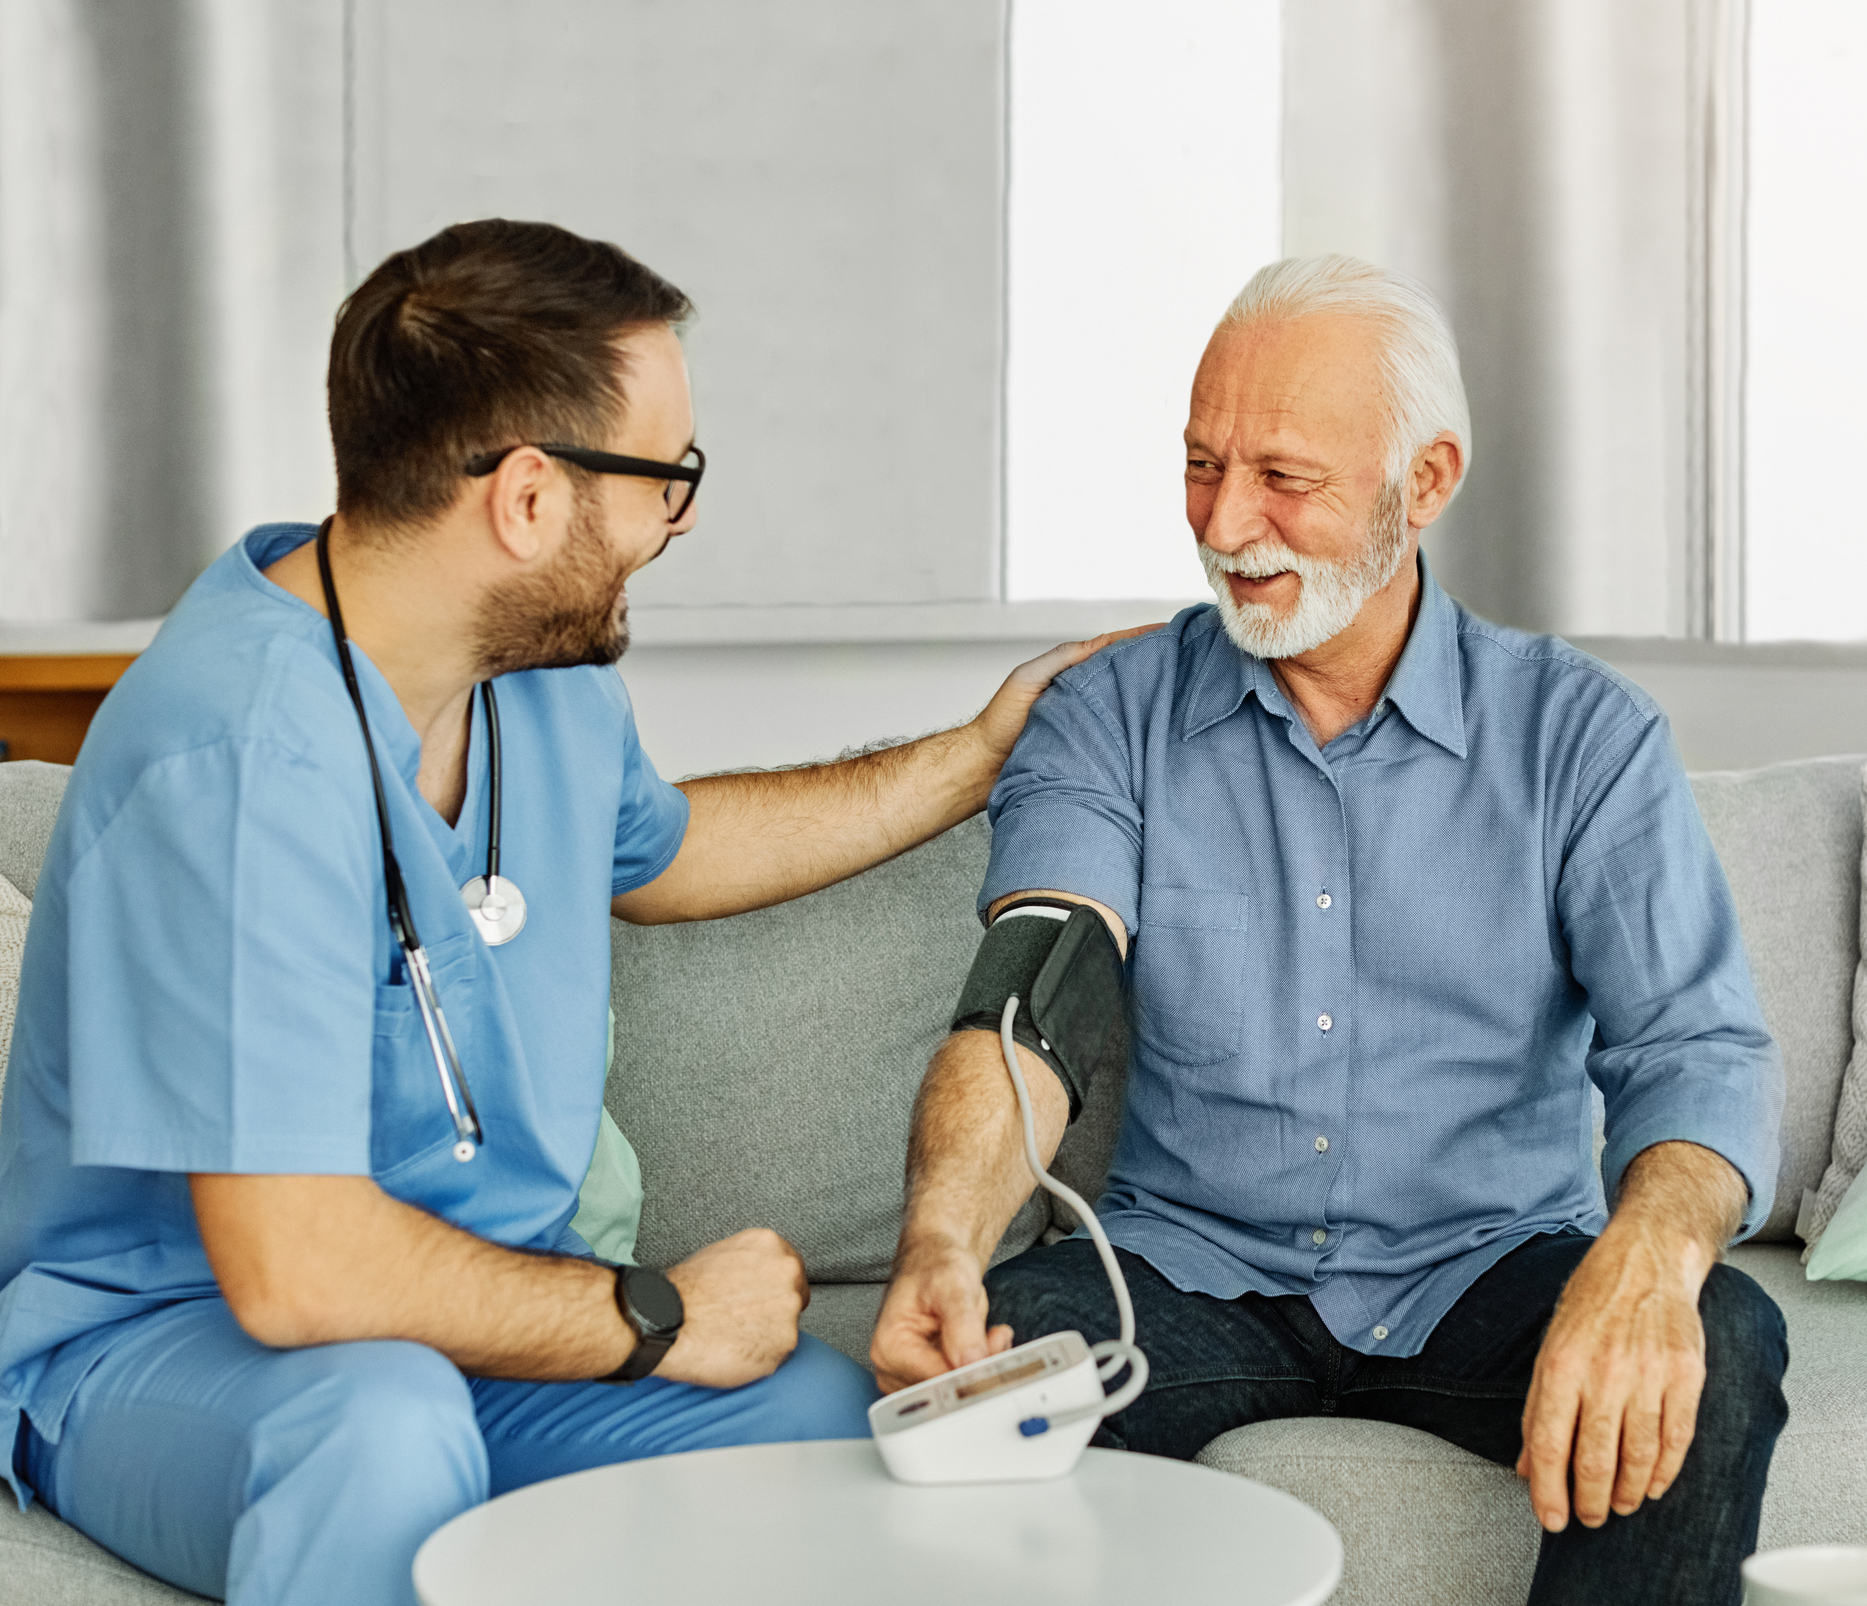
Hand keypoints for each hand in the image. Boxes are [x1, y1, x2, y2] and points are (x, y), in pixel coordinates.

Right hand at [656, 1228, 809, 1388]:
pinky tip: (735, 1350)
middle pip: (795, 1296)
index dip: (775, 1288)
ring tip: (733, 1337)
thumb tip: (757, 1278)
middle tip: (745, 1322)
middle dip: (775, 1310)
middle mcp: (787, 1271)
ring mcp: (789, 1306)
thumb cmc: (684, 1292)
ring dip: (768, 1335)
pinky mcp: (786, 1340)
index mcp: (771, 1244)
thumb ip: (750, 1263)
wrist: (668, 1320)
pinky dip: (761, 1357)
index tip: (762, 1300)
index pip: (791, 1269)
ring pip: (787, 1327)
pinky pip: (779, 1354)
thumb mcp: (721, 1255)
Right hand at [870, 1239, 1013, 1393]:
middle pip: (946, 1390)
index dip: (972, 1369)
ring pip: (958, 1390)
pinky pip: (961, 1386)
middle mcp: (892, 1370)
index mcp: (889, 1348)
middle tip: (997, 1336)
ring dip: (982, 1365)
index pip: (936, 1381)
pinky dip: (980, 1367)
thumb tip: (971, 1364)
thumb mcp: (953, 1286)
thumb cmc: (936, 1266)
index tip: (997, 1346)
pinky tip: (984, 1343)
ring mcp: (908, 1378)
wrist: (936, 1260)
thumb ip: (962, 1326)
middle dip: (979, 1365)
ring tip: (989, 1335)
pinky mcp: (926, 1379)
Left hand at [969, 625, 1165, 769]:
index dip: (1140, 638)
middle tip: (1187, 656)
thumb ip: (1063, 659)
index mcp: (1073, 673)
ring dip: (1152, 695)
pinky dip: (1139, 727)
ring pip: (1128, 704)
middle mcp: (1086, 695)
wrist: (988, 764)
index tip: (1170, 631)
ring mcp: (1091, 721)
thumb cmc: (1002, 721)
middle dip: (1155, 664)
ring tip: (1183, 685)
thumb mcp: (1029, 678)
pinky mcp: (1093, 748)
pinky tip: (1159, 724)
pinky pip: (1120, 734)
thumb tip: (1100, 643)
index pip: (1112, 648)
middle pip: (1126, 675)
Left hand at [1515, 1223, 1708, 1531]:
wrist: (1646, 1261)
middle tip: (1587, 1517)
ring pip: (1638, 1458)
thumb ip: (1538, 1409)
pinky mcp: (1686, 1377)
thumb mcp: (1550, 1348)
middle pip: (1594, 1459)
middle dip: (1589, 1501)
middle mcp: (1603, 1372)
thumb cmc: (1593, 1304)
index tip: (1552, 1519)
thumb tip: (1527, 1467)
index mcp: (1561, 1364)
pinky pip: (1676, 1441)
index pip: (1549, 1443)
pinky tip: (1653, 1487)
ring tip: (1618, 1506)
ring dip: (1627, 1494)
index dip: (1549, 1490)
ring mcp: (1648, 1375)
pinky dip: (1664, 1473)